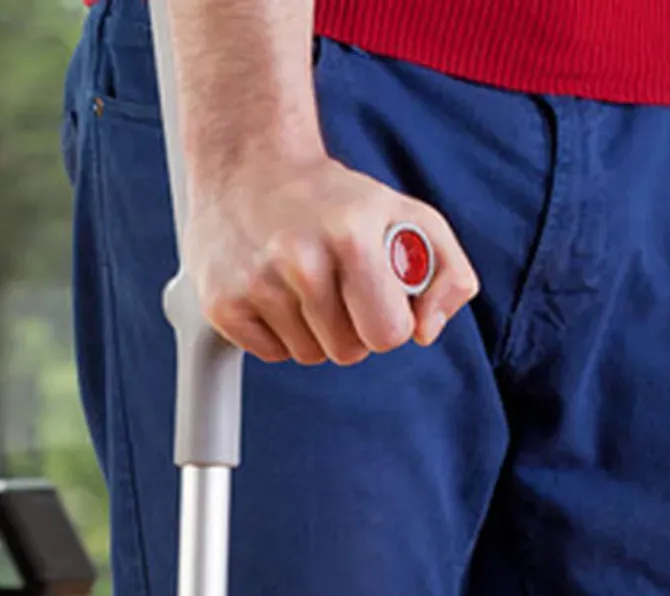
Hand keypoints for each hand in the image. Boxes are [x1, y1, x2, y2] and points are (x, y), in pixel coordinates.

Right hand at [183, 153, 479, 365]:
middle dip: (352, 329)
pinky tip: (274, 289)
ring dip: (313, 329)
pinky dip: (277, 331)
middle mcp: (300, 260)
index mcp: (352, 236)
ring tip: (303, 282)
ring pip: (308, 355)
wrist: (250, 166)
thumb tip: (425, 332)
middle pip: (348, 352)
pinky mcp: (221, 303)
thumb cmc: (339, 201)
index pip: (388, 334)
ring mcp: (255, 284)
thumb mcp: (410, 217)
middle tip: (339, 286)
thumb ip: (448, 275)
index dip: (389, 322)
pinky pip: (270, 354)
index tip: (378, 296)